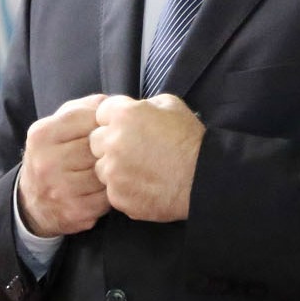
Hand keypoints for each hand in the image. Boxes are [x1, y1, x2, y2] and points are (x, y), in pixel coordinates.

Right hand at [17, 94, 110, 236]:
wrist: (32, 203)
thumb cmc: (54, 155)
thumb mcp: (57, 127)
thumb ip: (84, 108)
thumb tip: (113, 103)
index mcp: (42, 134)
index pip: (90, 116)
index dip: (104, 122)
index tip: (106, 129)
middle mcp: (47, 162)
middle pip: (100, 146)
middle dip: (110, 147)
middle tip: (114, 150)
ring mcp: (60, 189)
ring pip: (107, 171)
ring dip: (114, 170)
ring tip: (110, 169)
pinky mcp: (75, 211)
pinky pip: (109, 196)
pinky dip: (112, 192)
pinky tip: (104, 189)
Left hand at [89, 94, 203, 223]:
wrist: (203, 178)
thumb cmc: (190, 139)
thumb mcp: (170, 104)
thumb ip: (143, 104)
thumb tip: (133, 108)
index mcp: (123, 115)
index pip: (101, 113)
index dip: (115, 120)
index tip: (128, 128)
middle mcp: (112, 142)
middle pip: (95, 141)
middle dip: (110, 144)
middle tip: (134, 150)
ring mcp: (113, 172)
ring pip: (101, 168)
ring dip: (114, 168)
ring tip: (140, 169)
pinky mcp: (118, 196)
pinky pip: (112, 190)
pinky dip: (124, 189)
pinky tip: (144, 184)